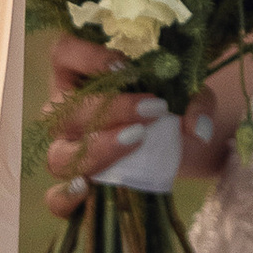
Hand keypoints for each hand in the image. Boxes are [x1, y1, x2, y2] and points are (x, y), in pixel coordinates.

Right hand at [44, 29, 237, 209]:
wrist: (172, 146)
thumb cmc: (166, 107)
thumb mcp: (188, 94)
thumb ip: (197, 101)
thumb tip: (197, 128)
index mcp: (80, 75)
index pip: (63, 54)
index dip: (86, 56)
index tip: (126, 65)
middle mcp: (65, 111)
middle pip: (65, 109)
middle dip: (110, 110)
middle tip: (153, 109)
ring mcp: (65, 150)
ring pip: (59, 154)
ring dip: (97, 150)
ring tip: (136, 142)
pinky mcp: (74, 185)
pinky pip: (55, 199)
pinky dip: (66, 198)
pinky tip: (88, 189)